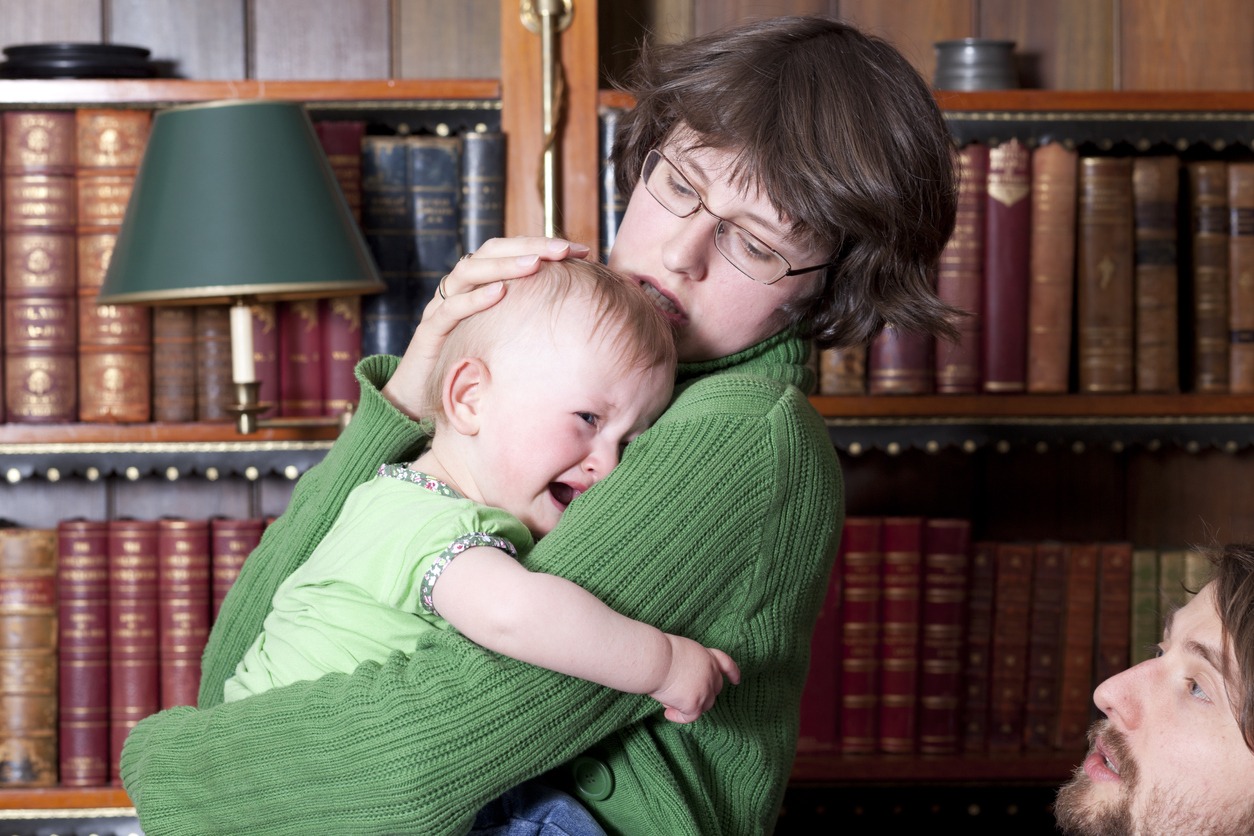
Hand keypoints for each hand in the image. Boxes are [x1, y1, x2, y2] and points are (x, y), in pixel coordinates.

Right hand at [381, 237, 591, 416]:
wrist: (419, 398)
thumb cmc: (470, 367)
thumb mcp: (504, 339)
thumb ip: (530, 323)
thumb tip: (583, 318)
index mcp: (478, 285)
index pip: (510, 251)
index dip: (543, 245)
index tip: (582, 249)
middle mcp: (459, 288)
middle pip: (491, 251)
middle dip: (529, 246)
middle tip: (565, 249)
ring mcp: (441, 307)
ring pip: (469, 271)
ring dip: (504, 265)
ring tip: (536, 263)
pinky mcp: (429, 332)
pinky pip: (450, 308)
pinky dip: (474, 298)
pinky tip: (500, 293)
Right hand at [650, 635, 740, 723]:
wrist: (655, 659)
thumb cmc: (660, 652)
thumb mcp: (682, 651)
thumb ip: (691, 664)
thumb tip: (683, 681)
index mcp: (707, 656)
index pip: (726, 664)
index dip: (732, 673)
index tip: (736, 680)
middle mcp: (711, 673)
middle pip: (715, 689)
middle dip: (702, 693)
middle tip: (682, 693)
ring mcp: (705, 690)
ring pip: (705, 705)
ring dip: (689, 705)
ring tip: (668, 699)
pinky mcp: (694, 704)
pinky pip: (690, 717)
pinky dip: (679, 717)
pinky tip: (668, 713)